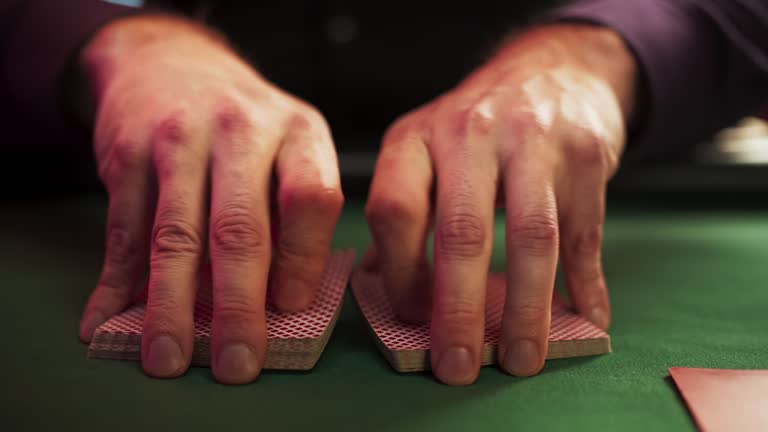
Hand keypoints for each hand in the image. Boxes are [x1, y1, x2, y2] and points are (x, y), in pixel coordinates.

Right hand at [77, 15, 342, 383]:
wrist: (173, 63)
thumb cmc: (245, 126)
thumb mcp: (289, 147)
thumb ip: (292, 215)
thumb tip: (282, 304)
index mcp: (298, 131)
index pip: (311, 199)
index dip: (302, 260)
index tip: (290, 309)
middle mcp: (241, 129)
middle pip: (241, 229)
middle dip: (238, 306)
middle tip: (237, 362)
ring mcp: (180, 137)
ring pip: (177, 237)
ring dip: (171, 306)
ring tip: (170, 356)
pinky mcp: (129, 151)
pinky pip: (125, 228)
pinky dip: (118, 280)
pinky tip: (112, 316)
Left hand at [364, 24, 636, 384]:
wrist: (550, 71)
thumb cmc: (475, 128)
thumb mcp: (424, 151)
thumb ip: (404, 213)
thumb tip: (381, 289)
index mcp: (417, 138)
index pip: (395, 212)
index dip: (399, 275)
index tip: (414, 320)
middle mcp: (470, 133)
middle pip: (462, 233)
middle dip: (459, 311)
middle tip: (458, 366)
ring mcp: (533, 141)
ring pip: (531, 238)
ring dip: (528, 310)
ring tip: (522, 359)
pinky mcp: (585, 155)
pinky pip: (585, 234)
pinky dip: (586, 285)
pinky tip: (585, 321)